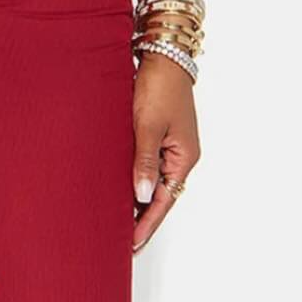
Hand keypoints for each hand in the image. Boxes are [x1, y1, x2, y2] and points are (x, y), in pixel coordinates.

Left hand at [131, 52, 199, 252]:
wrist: (163, 56)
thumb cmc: (159, 87)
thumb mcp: (148, 127)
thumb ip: (143, 162)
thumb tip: (142, 197)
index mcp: (183, 158)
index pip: (164, 201)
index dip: (147, 224)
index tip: (132, 244)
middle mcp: (180, 157)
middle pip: (160, 197)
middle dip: (142, 220)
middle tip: (121, 243)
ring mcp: (171, 149)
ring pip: (153, 184)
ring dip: (138, 203)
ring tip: (118, 225)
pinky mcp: (159, 138)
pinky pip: (148, 169)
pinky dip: (136, 183)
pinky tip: (121, 193)